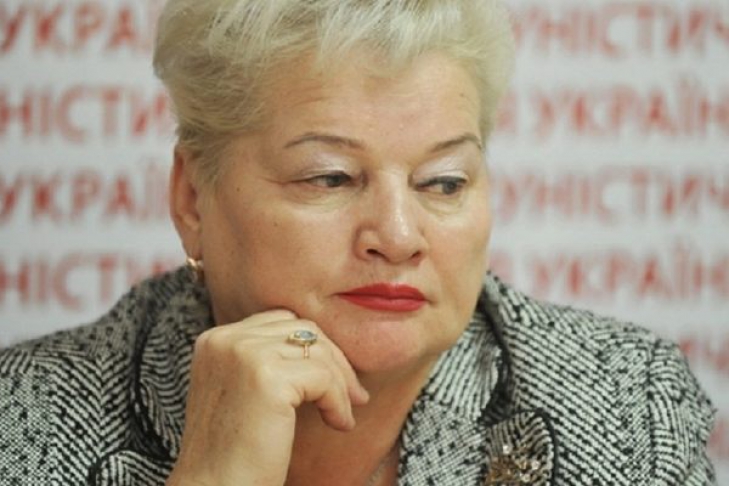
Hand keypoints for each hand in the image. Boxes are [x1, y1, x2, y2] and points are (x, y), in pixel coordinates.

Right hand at [166, 310, 369, 485]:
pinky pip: (324, 378)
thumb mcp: (242, 392)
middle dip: (335, 360)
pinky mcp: (267, 377)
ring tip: (343, 415)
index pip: (281, 322)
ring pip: (318, 351)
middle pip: (303, 329)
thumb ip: (268, 362)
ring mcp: (244, 354)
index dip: (315, 348)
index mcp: (216, 340)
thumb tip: (324, 348)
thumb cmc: (232, 452)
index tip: (334, 379)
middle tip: (354, 395)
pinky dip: (338, 402)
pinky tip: (338, 425)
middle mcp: (226, 339)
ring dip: (340, 384)